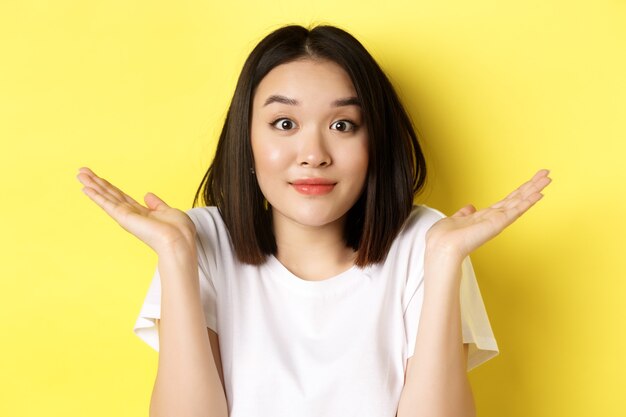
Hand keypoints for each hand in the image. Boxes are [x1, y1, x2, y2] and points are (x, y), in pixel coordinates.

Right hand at [76, 167, 196, 253]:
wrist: (179, 241)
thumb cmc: (178, 230)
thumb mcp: (168, 211)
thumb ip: (157, 204)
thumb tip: (147, 195)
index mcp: (141, 213)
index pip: (121, 196)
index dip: (109, 187)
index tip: (98, 178)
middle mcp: (130, 214)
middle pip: (109, 194)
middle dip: (96, 183)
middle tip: (81, 171)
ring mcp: (126, 216)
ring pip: (105, 197)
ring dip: (92, 185)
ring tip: (79, 174)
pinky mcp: (124, 217)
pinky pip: (107, 204)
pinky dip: (96, 196)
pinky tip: (85, 188)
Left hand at [425, 169, 551, 261]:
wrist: (441, 247)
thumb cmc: (444, 238)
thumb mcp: (454, 220)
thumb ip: (464, 214)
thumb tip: (470, 207)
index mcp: (484, 216)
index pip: (507, 201)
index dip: (519, 191)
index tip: (531, 181)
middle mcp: (494, 218)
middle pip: (517, 198)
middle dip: (532, 186)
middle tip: (546, 174)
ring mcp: (497, 221)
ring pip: (520, 202)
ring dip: (534, 189)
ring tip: (548, 178)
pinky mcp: (498, 223)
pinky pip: (516, 210)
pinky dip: (528, 201)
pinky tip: (539, 193)